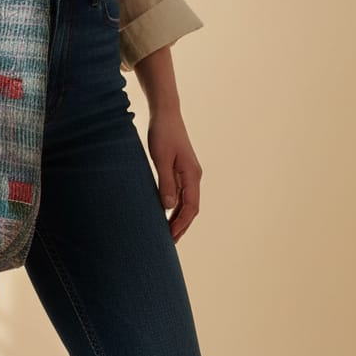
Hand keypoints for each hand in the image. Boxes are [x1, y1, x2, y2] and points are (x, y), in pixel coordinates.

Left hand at [147, 110, 202, 242]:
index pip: (190, 207)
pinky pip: (181, 193)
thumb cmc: (162, 133)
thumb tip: (169, 207)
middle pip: (191, 208)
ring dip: (178, 217)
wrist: (166, 112)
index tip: (171, 238)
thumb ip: (166, 182)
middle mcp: (193, 175)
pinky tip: (166, 212)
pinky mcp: (181, 168)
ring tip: (167, 232)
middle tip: (169, 242)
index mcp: (192, 174)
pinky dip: (175, 206)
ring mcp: (188, 172)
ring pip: (186, 201)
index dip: (181, 224)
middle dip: (181, 226)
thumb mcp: (161, 158)